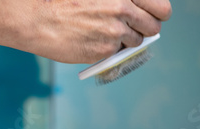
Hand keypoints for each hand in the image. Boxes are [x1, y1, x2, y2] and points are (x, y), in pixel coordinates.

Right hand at [19, 0, 171, 62]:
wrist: (39, 20)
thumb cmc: (63, 4)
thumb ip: (119, 1)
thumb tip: (138, 13)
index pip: (161, 6)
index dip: (159, 14)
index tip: (154, 17)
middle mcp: (123, 8)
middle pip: (152, 27)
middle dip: (145, 30)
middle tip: (131, 30)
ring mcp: (115, 31)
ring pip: (135, 42)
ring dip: (125, 41)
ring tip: (104, 34)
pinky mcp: (105, 49)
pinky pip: (117, 53)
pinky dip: (108, 50)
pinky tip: (91, 42)